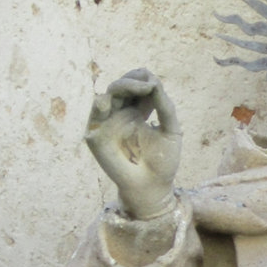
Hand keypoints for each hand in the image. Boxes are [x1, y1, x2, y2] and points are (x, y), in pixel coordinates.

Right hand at [85, 69, 181, 218]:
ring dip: (123, 86)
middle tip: (148, 83)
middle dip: (133, 80)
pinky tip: (113, 100)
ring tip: (140, 87)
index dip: (143, 80)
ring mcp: (108, 123)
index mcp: (137, 112)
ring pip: (108, 94)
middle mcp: (121, 114)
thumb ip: (165, 106)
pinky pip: (94, 114)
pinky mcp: (97, 135)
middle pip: (121, 86)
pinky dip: (102, 103)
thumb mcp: (171, 130)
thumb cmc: (163, 162)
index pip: (136, 87)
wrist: (152, 187)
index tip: (155, 84)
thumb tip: (154, 82)